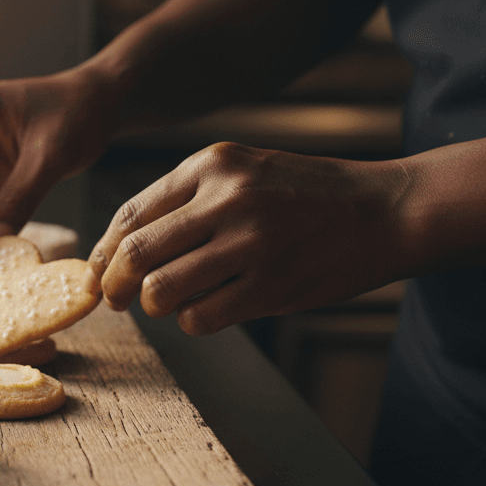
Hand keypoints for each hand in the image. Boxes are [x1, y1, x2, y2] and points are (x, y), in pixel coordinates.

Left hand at [89, 142, 410, 334]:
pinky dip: (193, 321)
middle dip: (113, 284)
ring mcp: (249, 243)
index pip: (132, 213)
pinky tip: (208, 310)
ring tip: (166, 304)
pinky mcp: (271, 285)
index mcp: (212, 165)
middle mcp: (226, 198)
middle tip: (114, 298)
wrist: (387, 210)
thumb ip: (190, 198)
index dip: (104, 250)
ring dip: (154, 306)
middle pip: (136, 254)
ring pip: (161, 291)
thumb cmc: (309, 195)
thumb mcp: (246, 170)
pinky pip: (201, 317)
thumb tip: (124, 246)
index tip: (97, 269)